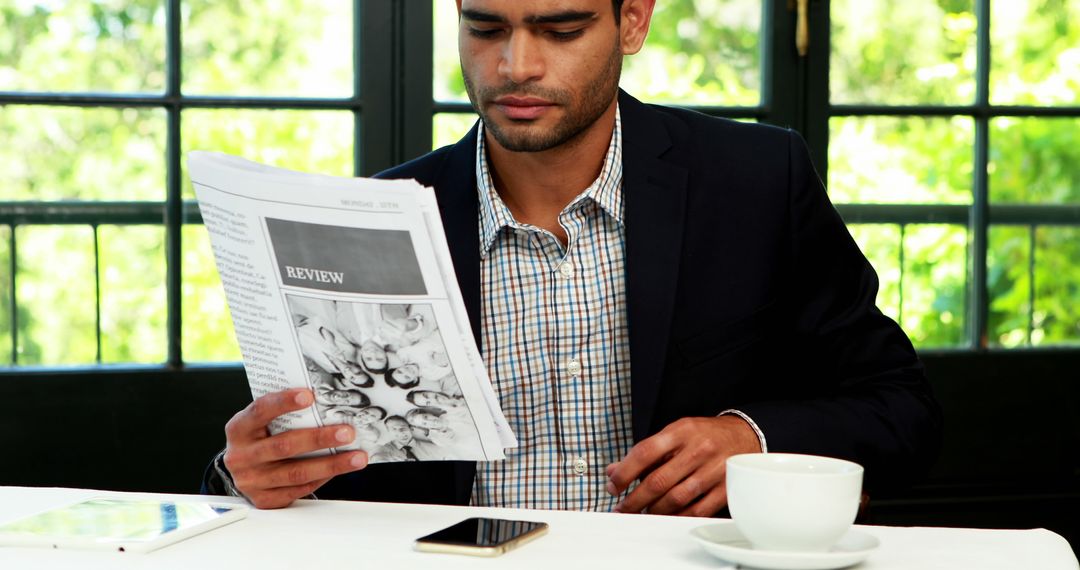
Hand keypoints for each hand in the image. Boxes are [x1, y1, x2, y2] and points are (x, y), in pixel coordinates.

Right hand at [223, 388, 368, 508]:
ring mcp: (251, 481)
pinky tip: (339, 469)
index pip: (260, 411)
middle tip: (347, 433)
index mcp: (239, 429)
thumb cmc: (259, 438)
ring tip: (357, 457)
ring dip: (331, 464)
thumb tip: (325, 404)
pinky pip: (298, 489)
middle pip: (284, 446)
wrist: (242, 470)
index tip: (309, 396)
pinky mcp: (264, 499)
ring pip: (296, 472)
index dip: (284, 402)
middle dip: (320, 439)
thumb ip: (283, 415)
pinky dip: (322, 478)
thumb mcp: (262, 423)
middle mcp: (241, 456)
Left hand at [605, 415, 760, 516]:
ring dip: (654, 511)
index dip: (624, 472)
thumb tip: (612, 472)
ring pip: (676, 499)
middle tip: (622, 508)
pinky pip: (696, 510)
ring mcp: (714, 469)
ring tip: (643, 513)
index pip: (644, 452)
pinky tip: (667, 517)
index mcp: (680, 431)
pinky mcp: (726, 488)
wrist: (744, 434)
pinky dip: (677, 517)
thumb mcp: (674, 434)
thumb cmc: (702, 436)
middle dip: (634, 499)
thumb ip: (644, 453)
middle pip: (658, 480)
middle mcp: (698, 449)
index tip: (612, 486)